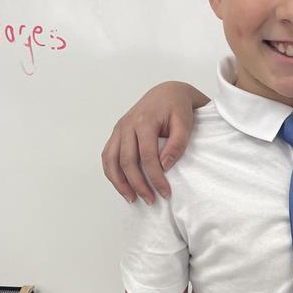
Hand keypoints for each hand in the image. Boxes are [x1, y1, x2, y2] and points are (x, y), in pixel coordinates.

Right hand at [101, 81, 206, 203]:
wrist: (167, 92)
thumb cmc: (178, 108)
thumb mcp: (185, 122)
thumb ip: (177, 143)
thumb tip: (165, 166)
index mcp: (145, 121)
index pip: (147, 156)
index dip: (156, 177)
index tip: (165, 192)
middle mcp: (127, 125)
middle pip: (127, 161)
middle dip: (138, 184)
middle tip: (150, 200)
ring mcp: (119, 128)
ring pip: (111, 160)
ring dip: (120, 182)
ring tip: (132, 198)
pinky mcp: (116, 132)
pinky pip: (107, 155)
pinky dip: (111, 172)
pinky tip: (121, 185)